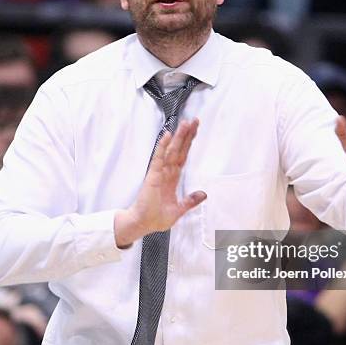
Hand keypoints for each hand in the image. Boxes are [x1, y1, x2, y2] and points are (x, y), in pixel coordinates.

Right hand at [115, 119, 205, 246]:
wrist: (143, 224)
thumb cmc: (155, 217)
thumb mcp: (179, 210)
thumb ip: (190, 201)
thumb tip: (203, 194)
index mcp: (172, 178)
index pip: (183, 156)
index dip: (189, 143)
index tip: (195, 130)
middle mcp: (166, 172)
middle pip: (179, 149)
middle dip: (186, 135)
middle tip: (193, 120)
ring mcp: (159, 173)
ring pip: (171, 151)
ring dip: (177, 137)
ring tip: (184, 123)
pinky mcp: (152, 176)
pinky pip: (158, 159)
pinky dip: (162, 147)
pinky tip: (166, 136)